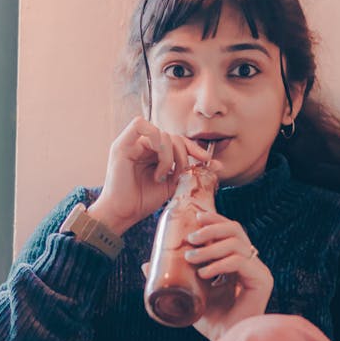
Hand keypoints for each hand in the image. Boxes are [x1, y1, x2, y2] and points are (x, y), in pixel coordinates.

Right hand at [87, 116, 218, 234]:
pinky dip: (156, 142)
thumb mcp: (173, 185)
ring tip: (164, 176)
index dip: (193, 147)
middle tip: (180, 175)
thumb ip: (190, 172)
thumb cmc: (143, 201)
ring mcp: (131, 143)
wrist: (124, 214)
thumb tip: (218, 165)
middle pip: (172, 135)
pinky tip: (157, 166)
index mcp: (153, 152)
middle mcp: (142, 145)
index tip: (207, 160)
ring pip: (161, 133)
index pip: (178, 140)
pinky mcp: (121, 145)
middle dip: (184, 153)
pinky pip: (140, 126)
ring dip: (169, 155)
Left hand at [184, 210, 273, 340]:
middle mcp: (250, 263)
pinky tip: (204, 273)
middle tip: (191, 238)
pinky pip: (240, 261)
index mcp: (237, 261)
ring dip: (210, 248)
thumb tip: (145, 264)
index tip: (195, 218)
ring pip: (236, 243)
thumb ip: (171, 278)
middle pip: (235, 230)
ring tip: (191, 259)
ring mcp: (258, 271)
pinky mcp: (262, 281)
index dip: (214, 220)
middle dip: (211, 228)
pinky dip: (220, 263)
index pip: (230, 231)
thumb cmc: (210, 321)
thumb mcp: (187, 293)